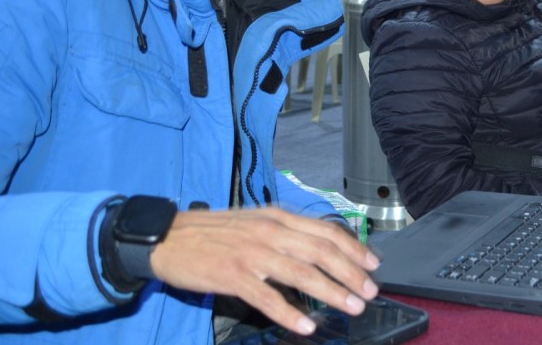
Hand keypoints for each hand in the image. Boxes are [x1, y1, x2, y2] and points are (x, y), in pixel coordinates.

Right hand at [149, 207, 379, 335]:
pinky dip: (289, 312)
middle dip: (351, 273)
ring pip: (301, 274)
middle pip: (321, 252)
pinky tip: (306, 325)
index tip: (373, 265)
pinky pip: (267, 297)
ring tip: (351, 306)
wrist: (168, 237)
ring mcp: (251, 253)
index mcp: (277, 217)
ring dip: (331, 292)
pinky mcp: (232, 275)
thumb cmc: (214, 233)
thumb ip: (286, 233)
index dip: (353, 248)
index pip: (325, 231)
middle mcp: (269, 232)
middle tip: (369, 292)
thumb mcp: (255, 222)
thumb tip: (319, 247)